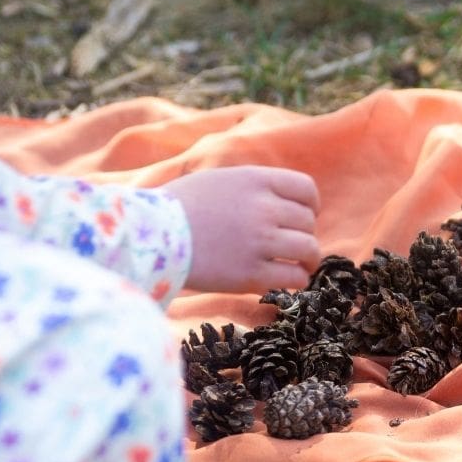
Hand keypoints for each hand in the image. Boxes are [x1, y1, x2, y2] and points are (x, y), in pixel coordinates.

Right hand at [164, 166, 320, 293]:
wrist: (150, 235)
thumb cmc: (180, 209)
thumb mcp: (219, 181)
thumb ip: (254, 188)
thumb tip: (285, 205)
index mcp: (256, 181)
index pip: (306, 190)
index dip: (310, 206)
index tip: (303, 217)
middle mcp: (263, 209)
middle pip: (308, 222)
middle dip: (303, 234)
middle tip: (291, 245)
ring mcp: (260, 242)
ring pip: (309, 249)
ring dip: (308, 259)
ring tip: (301, 266)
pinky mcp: (252, 274)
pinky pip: (294, 277)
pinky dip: (297, 279)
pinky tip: (287, 280)